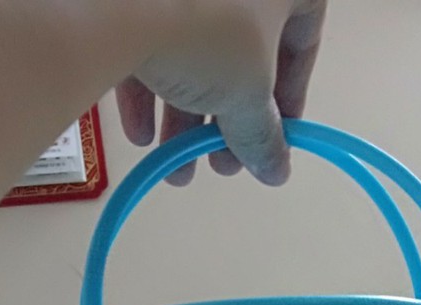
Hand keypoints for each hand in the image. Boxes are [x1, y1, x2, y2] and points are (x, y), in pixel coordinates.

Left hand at [116, 1, 325, 185]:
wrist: (118, 0)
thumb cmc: (209, 32)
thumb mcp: (247, 94)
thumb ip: (264, 135)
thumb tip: (276, 171)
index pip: (303, 37)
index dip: (289, 94)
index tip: (269, 138)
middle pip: (241, 50)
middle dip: (227, 117)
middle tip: (218, 162)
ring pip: (193, 48)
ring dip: (185, 115)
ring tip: (174, 164)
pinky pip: (151, 34)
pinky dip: (149, 86)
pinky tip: (140, 135)